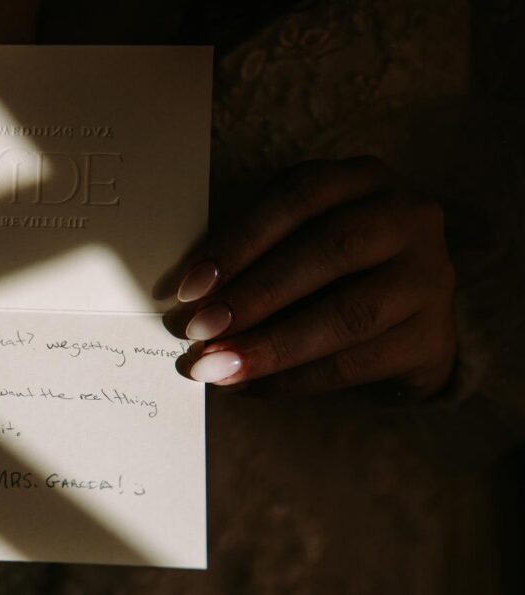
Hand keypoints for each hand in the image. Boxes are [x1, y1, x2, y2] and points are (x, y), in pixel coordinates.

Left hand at [173, 157, 455, 399]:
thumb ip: (251, 256)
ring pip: (347, 313)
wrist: (405, 319)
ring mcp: (427, 276)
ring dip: (272, 346)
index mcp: (360, 179)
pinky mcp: (431, 336)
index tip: (190, 287)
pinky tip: (251, 387)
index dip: (239, 242)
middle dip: (255, 296)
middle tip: (200, 331)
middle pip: (328, 251)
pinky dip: (295, 379)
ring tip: (218, 368)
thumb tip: (190, 300)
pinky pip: (356, 362)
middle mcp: (405, 217)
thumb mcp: (295, 239)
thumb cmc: (329, 271)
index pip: (296, 198)